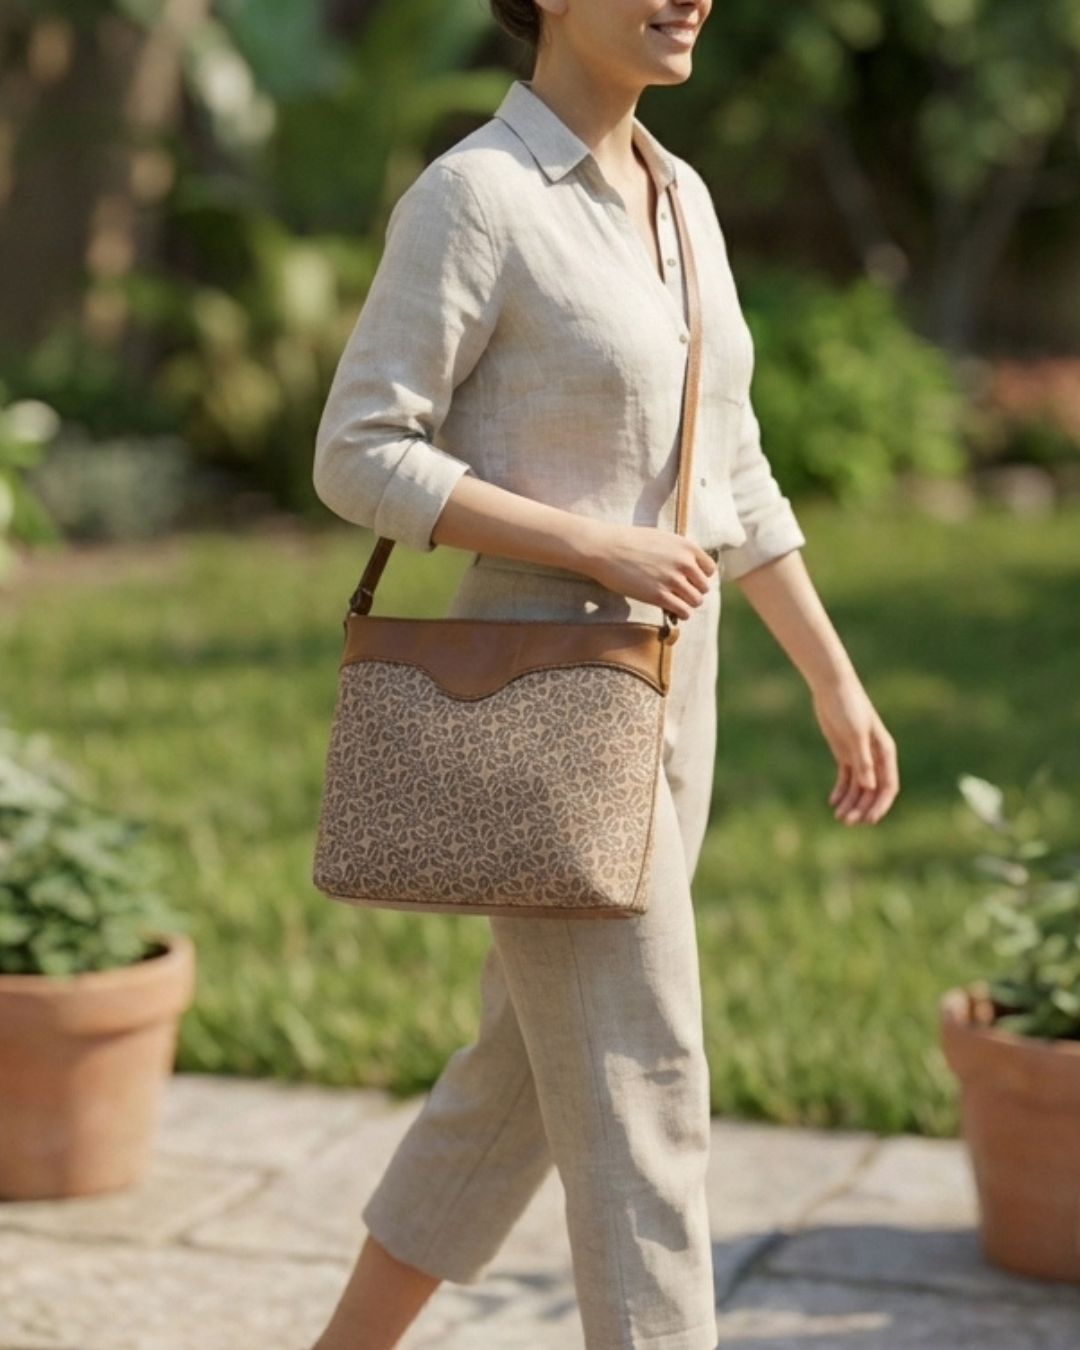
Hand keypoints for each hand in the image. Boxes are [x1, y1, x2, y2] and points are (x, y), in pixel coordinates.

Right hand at [581, 523, 716, 618]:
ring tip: (677, 603)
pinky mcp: (659, 595)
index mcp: (686, 546)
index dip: (700, 576)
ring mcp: (672, 580)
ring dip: (687, 604)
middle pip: (704, 586)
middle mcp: (683, 562)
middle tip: (680, 594)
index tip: (689, 581)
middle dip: (693, 591)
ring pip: (696, 600)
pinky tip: (673, 611)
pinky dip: (681, 614)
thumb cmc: (629, 543)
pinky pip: (683, 611)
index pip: (709, 569)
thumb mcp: (661, 539)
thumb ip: (678, 551)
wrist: (606, 549)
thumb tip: (690, 566)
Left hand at [812, 676, 898, 825]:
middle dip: (862, 807)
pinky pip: (846, 778)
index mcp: (884, 752)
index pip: (888, 785)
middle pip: (872, 790)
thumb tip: (869, 787)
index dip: (881, 805)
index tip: (870, 820)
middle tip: (847, 822)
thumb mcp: (854, 735)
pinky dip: (841, 791)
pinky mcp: (844, 752)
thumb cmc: (847, 707)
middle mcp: (875, 757)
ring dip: (850, 803)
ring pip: (858, 787)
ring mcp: (859, 755)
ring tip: (839, 816)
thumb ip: (862, 761)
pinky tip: (833, 802)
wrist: (832, 688)